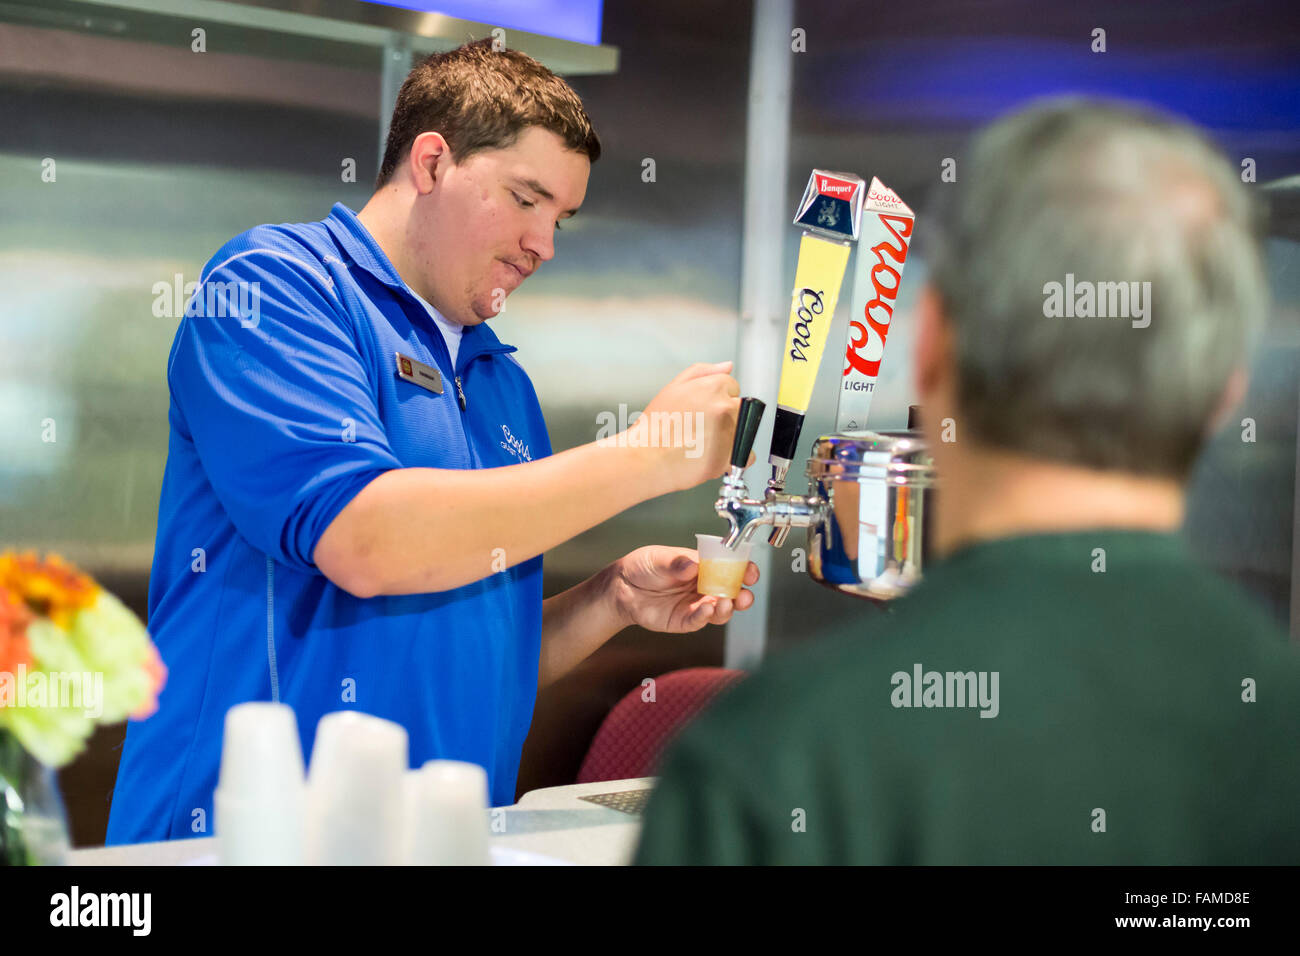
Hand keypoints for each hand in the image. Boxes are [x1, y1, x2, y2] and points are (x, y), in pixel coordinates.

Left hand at [607, 545, 759, 631]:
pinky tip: (706, 610)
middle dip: (742, 595)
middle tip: (743, 595)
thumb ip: (676, 562)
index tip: (750, 572)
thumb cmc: (642, 567)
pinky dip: (705, 617)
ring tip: (724, 603)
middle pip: (731, 592)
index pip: (730, 567)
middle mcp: (704, 586)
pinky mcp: (684, 620)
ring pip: (720, 610)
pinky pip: (699, 621)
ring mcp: (696, 604)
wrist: (621, 588)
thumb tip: (693, 564)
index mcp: (703, 566)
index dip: (744, 570)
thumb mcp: (658, 558)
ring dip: (727, 609)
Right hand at [634, 361, 752, 492]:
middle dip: (725, 415)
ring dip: (729, 435)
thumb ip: (703, 372)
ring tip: (702, 442)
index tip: (703, 409)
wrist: (647, 459)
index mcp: (713, 387)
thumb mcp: (673, 387)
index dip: (716, 398)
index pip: (732, 386)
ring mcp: (730, 433)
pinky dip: (732, 456)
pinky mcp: (731, 457)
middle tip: (701, 427)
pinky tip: (711, 454)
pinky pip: (745, 454)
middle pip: (740, 407)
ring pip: (743, 430)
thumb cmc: (655, 427)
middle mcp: (725, 408)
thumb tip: (726, 366)